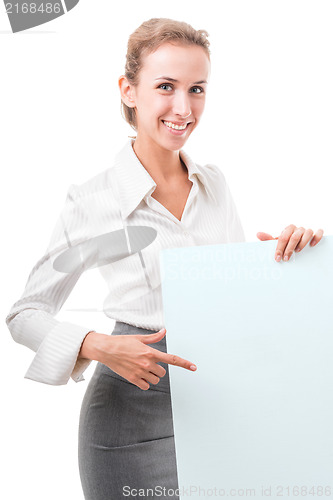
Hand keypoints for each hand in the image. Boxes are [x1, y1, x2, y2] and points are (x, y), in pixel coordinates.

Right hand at [79, 328, 196, 390]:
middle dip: (157, 369)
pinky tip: (138, 375)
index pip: (172, 359)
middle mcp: (146, 363)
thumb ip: (153, 338)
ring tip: (141, 368)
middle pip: (162, 372)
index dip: (184, 363)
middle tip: (147, 363)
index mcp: (150, 352)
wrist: (106, 349)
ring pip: (155, 380)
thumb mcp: (139, 338)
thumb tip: (164, 331)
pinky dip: (144, 383)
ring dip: (152, 376)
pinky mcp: (132, 379)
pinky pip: (146, 386)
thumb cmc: (122, 342)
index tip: (194, 367)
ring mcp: (139, 372)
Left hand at [257, 225, 323, 261]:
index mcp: (288, 229)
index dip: (279, 248)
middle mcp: (298, 229)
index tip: (277, 258)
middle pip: (294, 236)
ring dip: (302, 243)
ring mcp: (307, 231)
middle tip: (286, 258)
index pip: (283, 237)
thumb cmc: (287, 243)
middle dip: (289, 248)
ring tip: (298, 252)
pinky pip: (319, 232)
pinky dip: (316, 237)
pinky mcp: (316, 233)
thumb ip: (268, 239)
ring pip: (307, 232)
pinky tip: (312, 245)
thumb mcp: (278, 242)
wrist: (298, 243)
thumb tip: (258, 234)